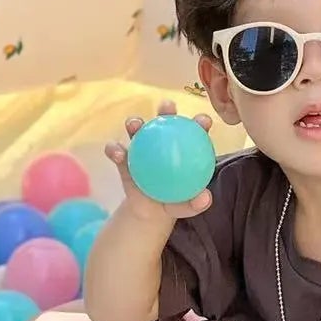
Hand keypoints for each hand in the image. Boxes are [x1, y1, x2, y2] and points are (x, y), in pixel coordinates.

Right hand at [105, 99, 213, 225]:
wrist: (149, 212)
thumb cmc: (173, 202)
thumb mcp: (185, 206)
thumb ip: (195, 203)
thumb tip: (205, 197)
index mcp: (183, 147)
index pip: (194, 131)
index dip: (200, 122)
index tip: (204, 121)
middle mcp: (162, 140)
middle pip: (165, 120)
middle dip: (166, 109)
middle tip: (167, 108)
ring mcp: (141, 147)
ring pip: (137, 129)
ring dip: (135, 122)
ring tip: (135, 125)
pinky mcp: (123, 157)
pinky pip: (116, 151)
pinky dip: (115, 149)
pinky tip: (116, 153)